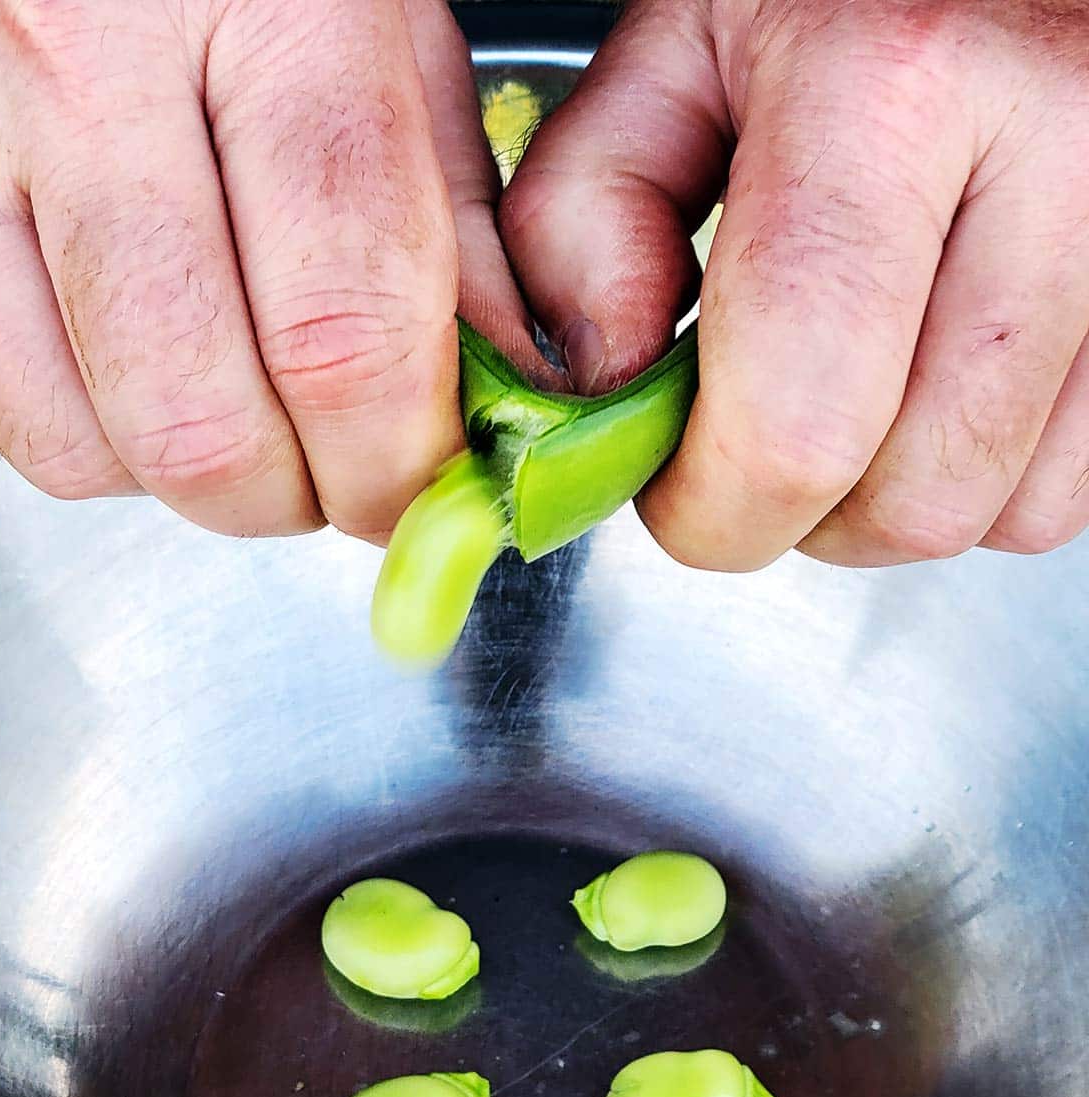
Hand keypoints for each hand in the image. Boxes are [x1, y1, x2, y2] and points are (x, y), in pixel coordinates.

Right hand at [0, 0, 537, 540]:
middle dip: (289, 499)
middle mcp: (75, 65)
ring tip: (217, 387)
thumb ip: (457, 240)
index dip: (392, 468)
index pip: (343, 331)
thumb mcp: (391, 49)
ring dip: (178, 472)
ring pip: (83, 449)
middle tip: (326, 472)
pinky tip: (117, 346)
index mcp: (262, 5)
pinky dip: (79, 428)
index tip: (415, 496)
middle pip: (201, 425)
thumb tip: (505, 413)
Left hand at [501, 0, 1088, 566]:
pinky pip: (1069, 484)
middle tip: (753, 443)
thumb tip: (606, 392)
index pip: (798, 426)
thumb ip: (584, 221)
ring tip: (849, 394)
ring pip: (1003, 510)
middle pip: (913, 498)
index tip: (676, 494)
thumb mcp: (669, 53)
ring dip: (894, 499)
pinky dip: (981, 474)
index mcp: (894, 83)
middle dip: (803, 516)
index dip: (711, 513)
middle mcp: (1059, 151)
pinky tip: (932, 383)